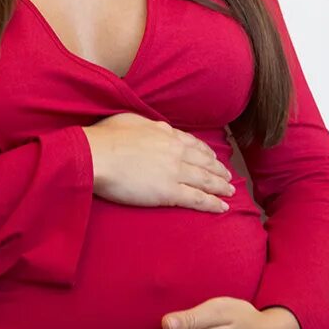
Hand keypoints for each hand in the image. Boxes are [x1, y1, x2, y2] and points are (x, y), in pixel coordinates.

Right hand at [83, 113, 233, 211]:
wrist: (97, 155)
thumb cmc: (106, 138)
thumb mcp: (132, 120)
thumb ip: (148, 125)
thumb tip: (154, 127)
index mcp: (167, 134)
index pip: (194, 144)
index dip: (207, 153)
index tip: (214, 158)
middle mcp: (176, 151)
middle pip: (205, 162)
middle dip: (218, 171)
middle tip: (228, 177)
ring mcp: (175, 172)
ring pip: (205, 180)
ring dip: (220, 187)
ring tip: (230, 193)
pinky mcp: (169, 192)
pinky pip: (197, 199)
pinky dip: (212, 203)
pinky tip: (222, 207)